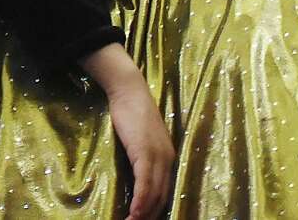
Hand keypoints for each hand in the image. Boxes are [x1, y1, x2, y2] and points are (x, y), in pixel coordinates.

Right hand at [80, 45, 174, 219]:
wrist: (129, 90)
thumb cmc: (131, 113)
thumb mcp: (140, 139)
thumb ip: (142, 157)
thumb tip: (134, 178)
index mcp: (167, 157)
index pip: (165, 192)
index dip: (154, 210)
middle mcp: (167, 158)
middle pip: (162, 197)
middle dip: (150, 216)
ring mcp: (157, 155)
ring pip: (154, 194)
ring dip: (144, 214)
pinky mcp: (145, 152)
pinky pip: (145, 183)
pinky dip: (140, 201)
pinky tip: (134, 213)